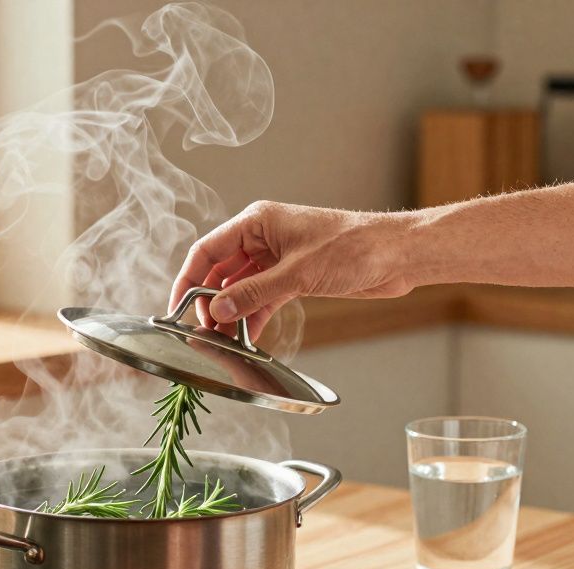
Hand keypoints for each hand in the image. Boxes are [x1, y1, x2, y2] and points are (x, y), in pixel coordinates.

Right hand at [170, 201, 416, 335]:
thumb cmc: (353, 248)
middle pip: (221, 271)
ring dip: (232, 314)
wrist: (397, 255)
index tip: (176, 309)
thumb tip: (216, 311)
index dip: (188, 279)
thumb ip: (253, 293)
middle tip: (202, 332)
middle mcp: (263, 238)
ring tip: (222, 341)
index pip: (208, 250)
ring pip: (241, 288)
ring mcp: (278, 259)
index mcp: (258, 222)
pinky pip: (262, 299)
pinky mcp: (294, 278)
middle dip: (210, 302)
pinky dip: (253, 317)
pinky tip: (246, 338)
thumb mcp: (296, 274)